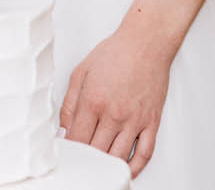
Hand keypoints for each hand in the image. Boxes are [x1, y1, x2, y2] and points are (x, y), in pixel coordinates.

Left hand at [58, 25, 172, 176]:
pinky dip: (135, 167)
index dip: (70, 149)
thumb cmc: (114, 54)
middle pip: (97, 151)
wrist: (145, 43)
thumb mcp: (81, 72)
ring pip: (119, 156)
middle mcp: (114, 114)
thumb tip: (63, 128)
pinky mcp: (151, 122)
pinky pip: (145, 153)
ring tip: (99, 167)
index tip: (66, 151)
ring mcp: (135, 120)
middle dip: (86, 159)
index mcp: (93, 101)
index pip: (77, 138)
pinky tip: (126, 170)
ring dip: (107, 165)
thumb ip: (69, 103)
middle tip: (81, 160)